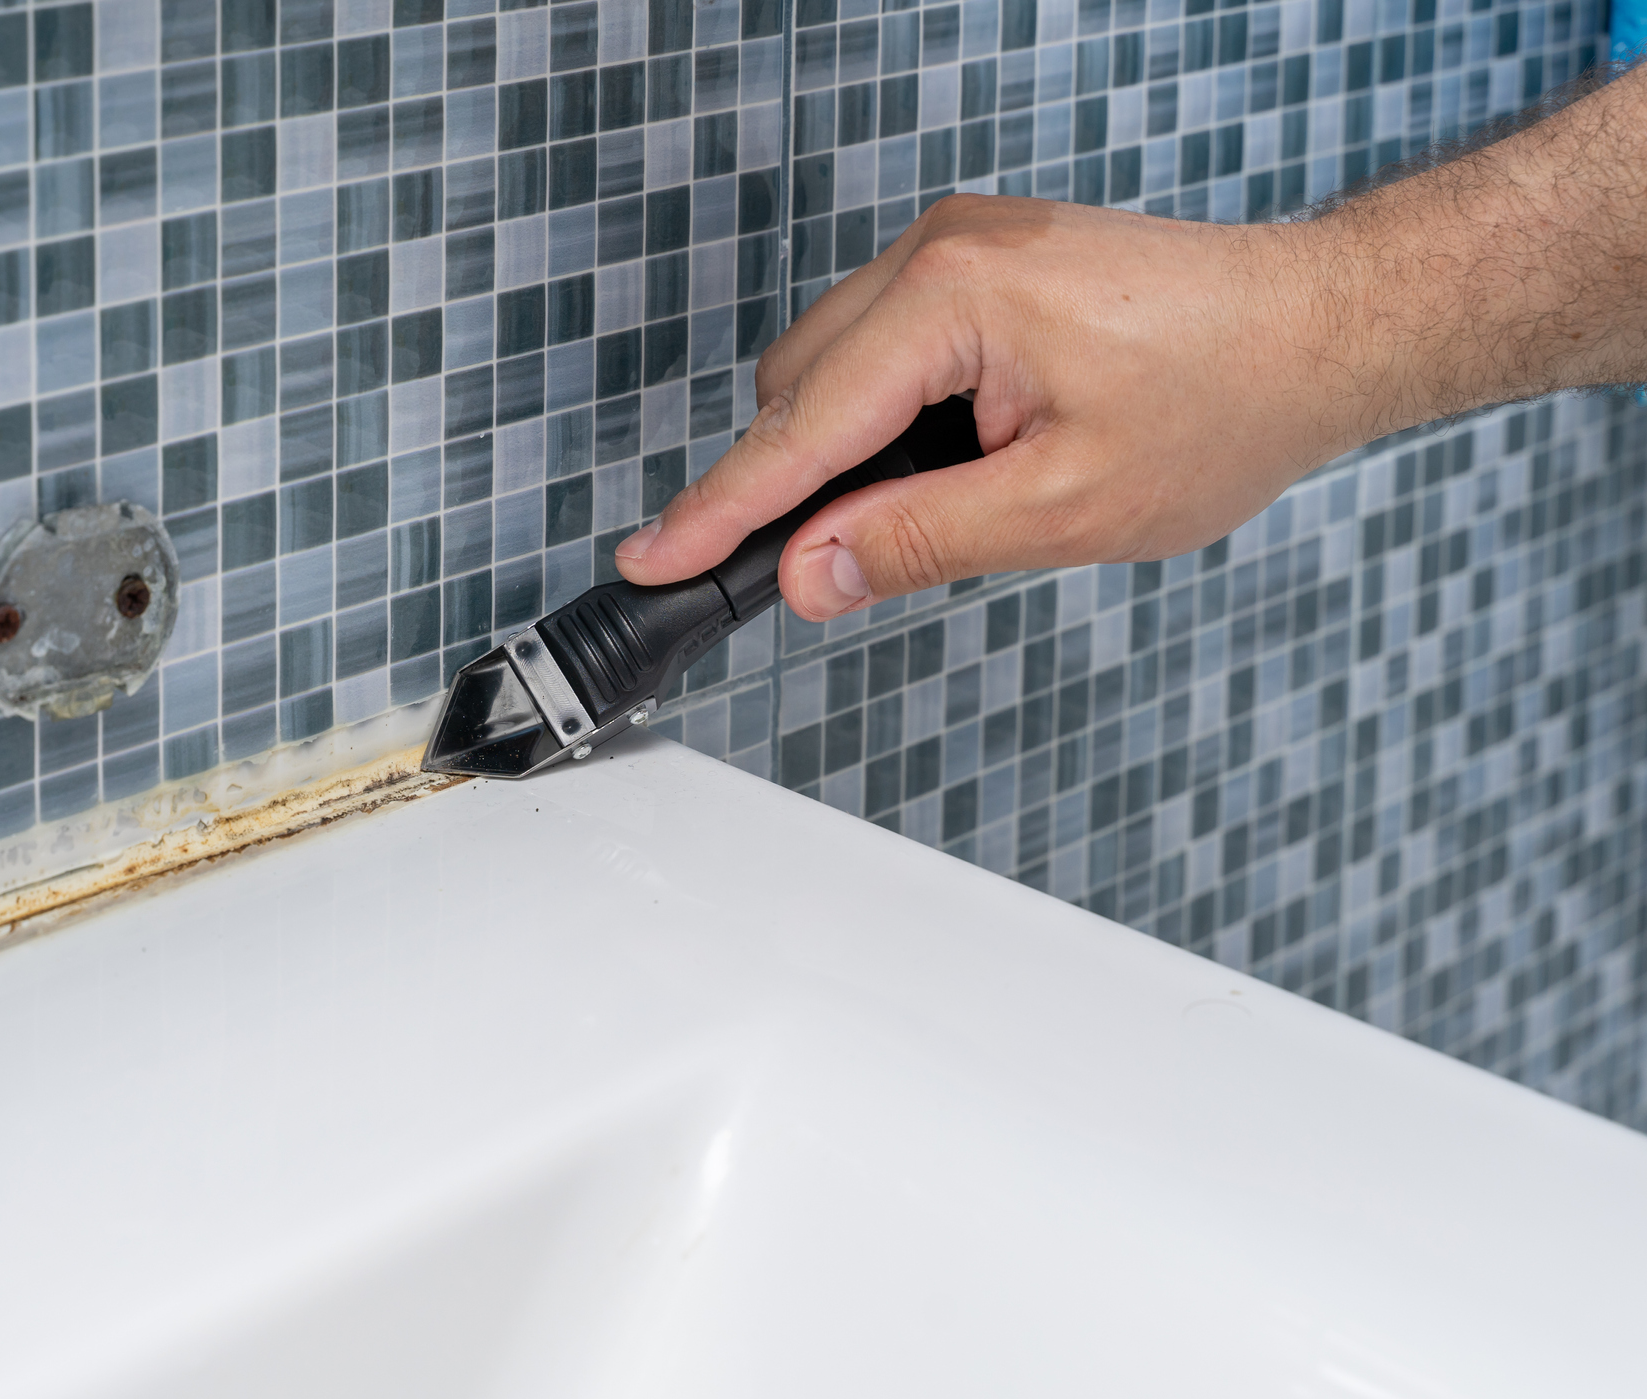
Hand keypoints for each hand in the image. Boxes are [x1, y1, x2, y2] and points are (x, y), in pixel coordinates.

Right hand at [612, 194, 1372, 620]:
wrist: (1319, 327)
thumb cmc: (1225, 401)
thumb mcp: (1062, 508)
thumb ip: (915, 542)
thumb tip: (807, 573)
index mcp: (953, 296)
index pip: (800, 427)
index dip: (721, 510)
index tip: (653, 560)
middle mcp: (942, 250)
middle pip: (799, 389)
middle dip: (795, 484)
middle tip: (818, 577)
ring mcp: (960, 247)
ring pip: (834, 366)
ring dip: (850, 450)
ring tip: (948, 506)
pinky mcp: (980, 261)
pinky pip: (884, 344)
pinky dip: (889, 415)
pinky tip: (958, 460)